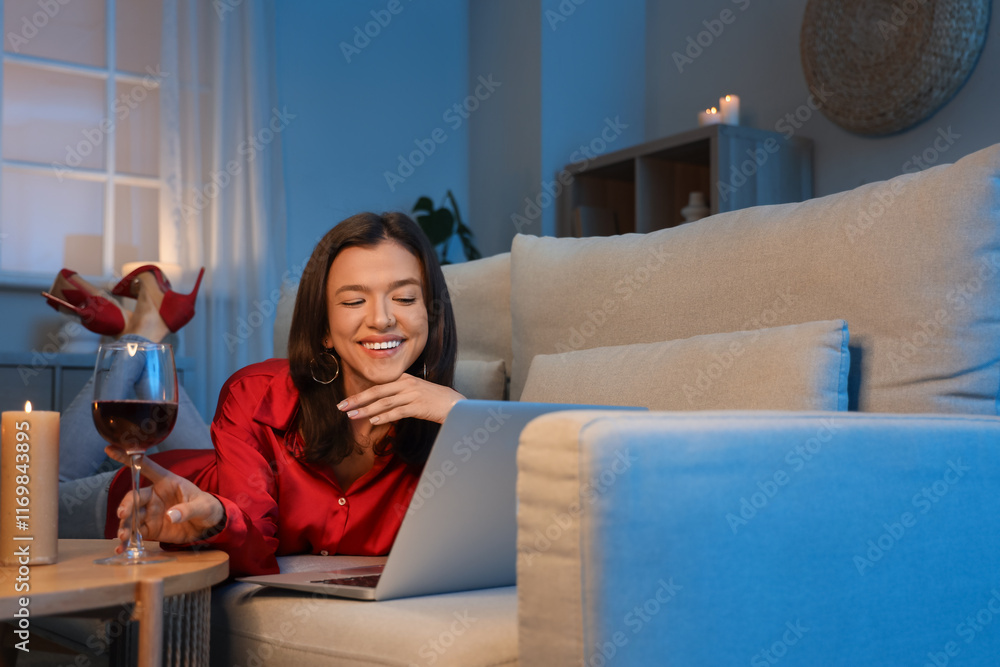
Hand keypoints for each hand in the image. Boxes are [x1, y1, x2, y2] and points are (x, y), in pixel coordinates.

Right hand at [107, 446, 225, 549]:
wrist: (209, 526)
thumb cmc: (206, 507)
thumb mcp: (203, 506)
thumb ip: (187, 510)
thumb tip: (170, 516)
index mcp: (166, 482)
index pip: (146, 466)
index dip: (129, 458)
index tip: (110, 449)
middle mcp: (154, 495)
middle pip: (134, 497)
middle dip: (127, 505)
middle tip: (123, 514)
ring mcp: (150, 512)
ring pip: (131, 517)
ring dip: (124, 526)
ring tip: (123, 537)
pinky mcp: (150, 528)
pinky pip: (135, 533)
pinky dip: (127, 541)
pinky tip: (121, 548)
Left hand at [338, 374, 464, 424]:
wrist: (454, 403)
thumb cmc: (433, 399)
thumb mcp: (414, 390)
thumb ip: (397, 393)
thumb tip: (378, 405)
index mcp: (403, 378)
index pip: (377, 386)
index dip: (360, 394)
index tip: (345, 401)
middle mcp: (405, 384)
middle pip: (376, 392)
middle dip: (357, 400)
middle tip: (341, 407)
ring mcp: (412, 395)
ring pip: (384, 402)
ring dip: (366, 410)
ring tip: (352, 416)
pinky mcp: (417, 406)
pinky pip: (397, 412)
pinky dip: (384, 416)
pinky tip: (373, 421)